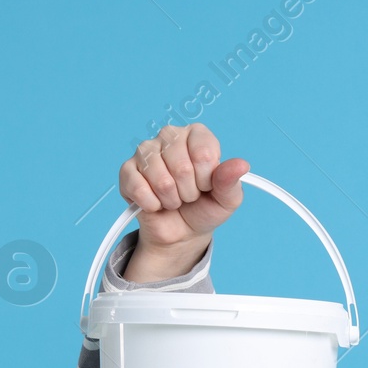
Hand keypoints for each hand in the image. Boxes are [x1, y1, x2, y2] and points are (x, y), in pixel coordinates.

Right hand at [118, 123, 248, 279]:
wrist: (182, 232)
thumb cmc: (205, 208)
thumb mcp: (226, 199)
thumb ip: (231, 181)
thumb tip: (241, 165)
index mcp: (197, 135)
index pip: (204, 154)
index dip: (206, 179)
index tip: (207, 185)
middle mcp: (170, 136)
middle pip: (181, 167)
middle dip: (189, 192)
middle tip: (189, 195)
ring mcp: (145, 151)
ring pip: (160, 180)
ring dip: (171, 200)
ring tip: (174, 199)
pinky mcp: (127, 170)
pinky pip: (139, 189)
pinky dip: (152, 205)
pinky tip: (156, 203)